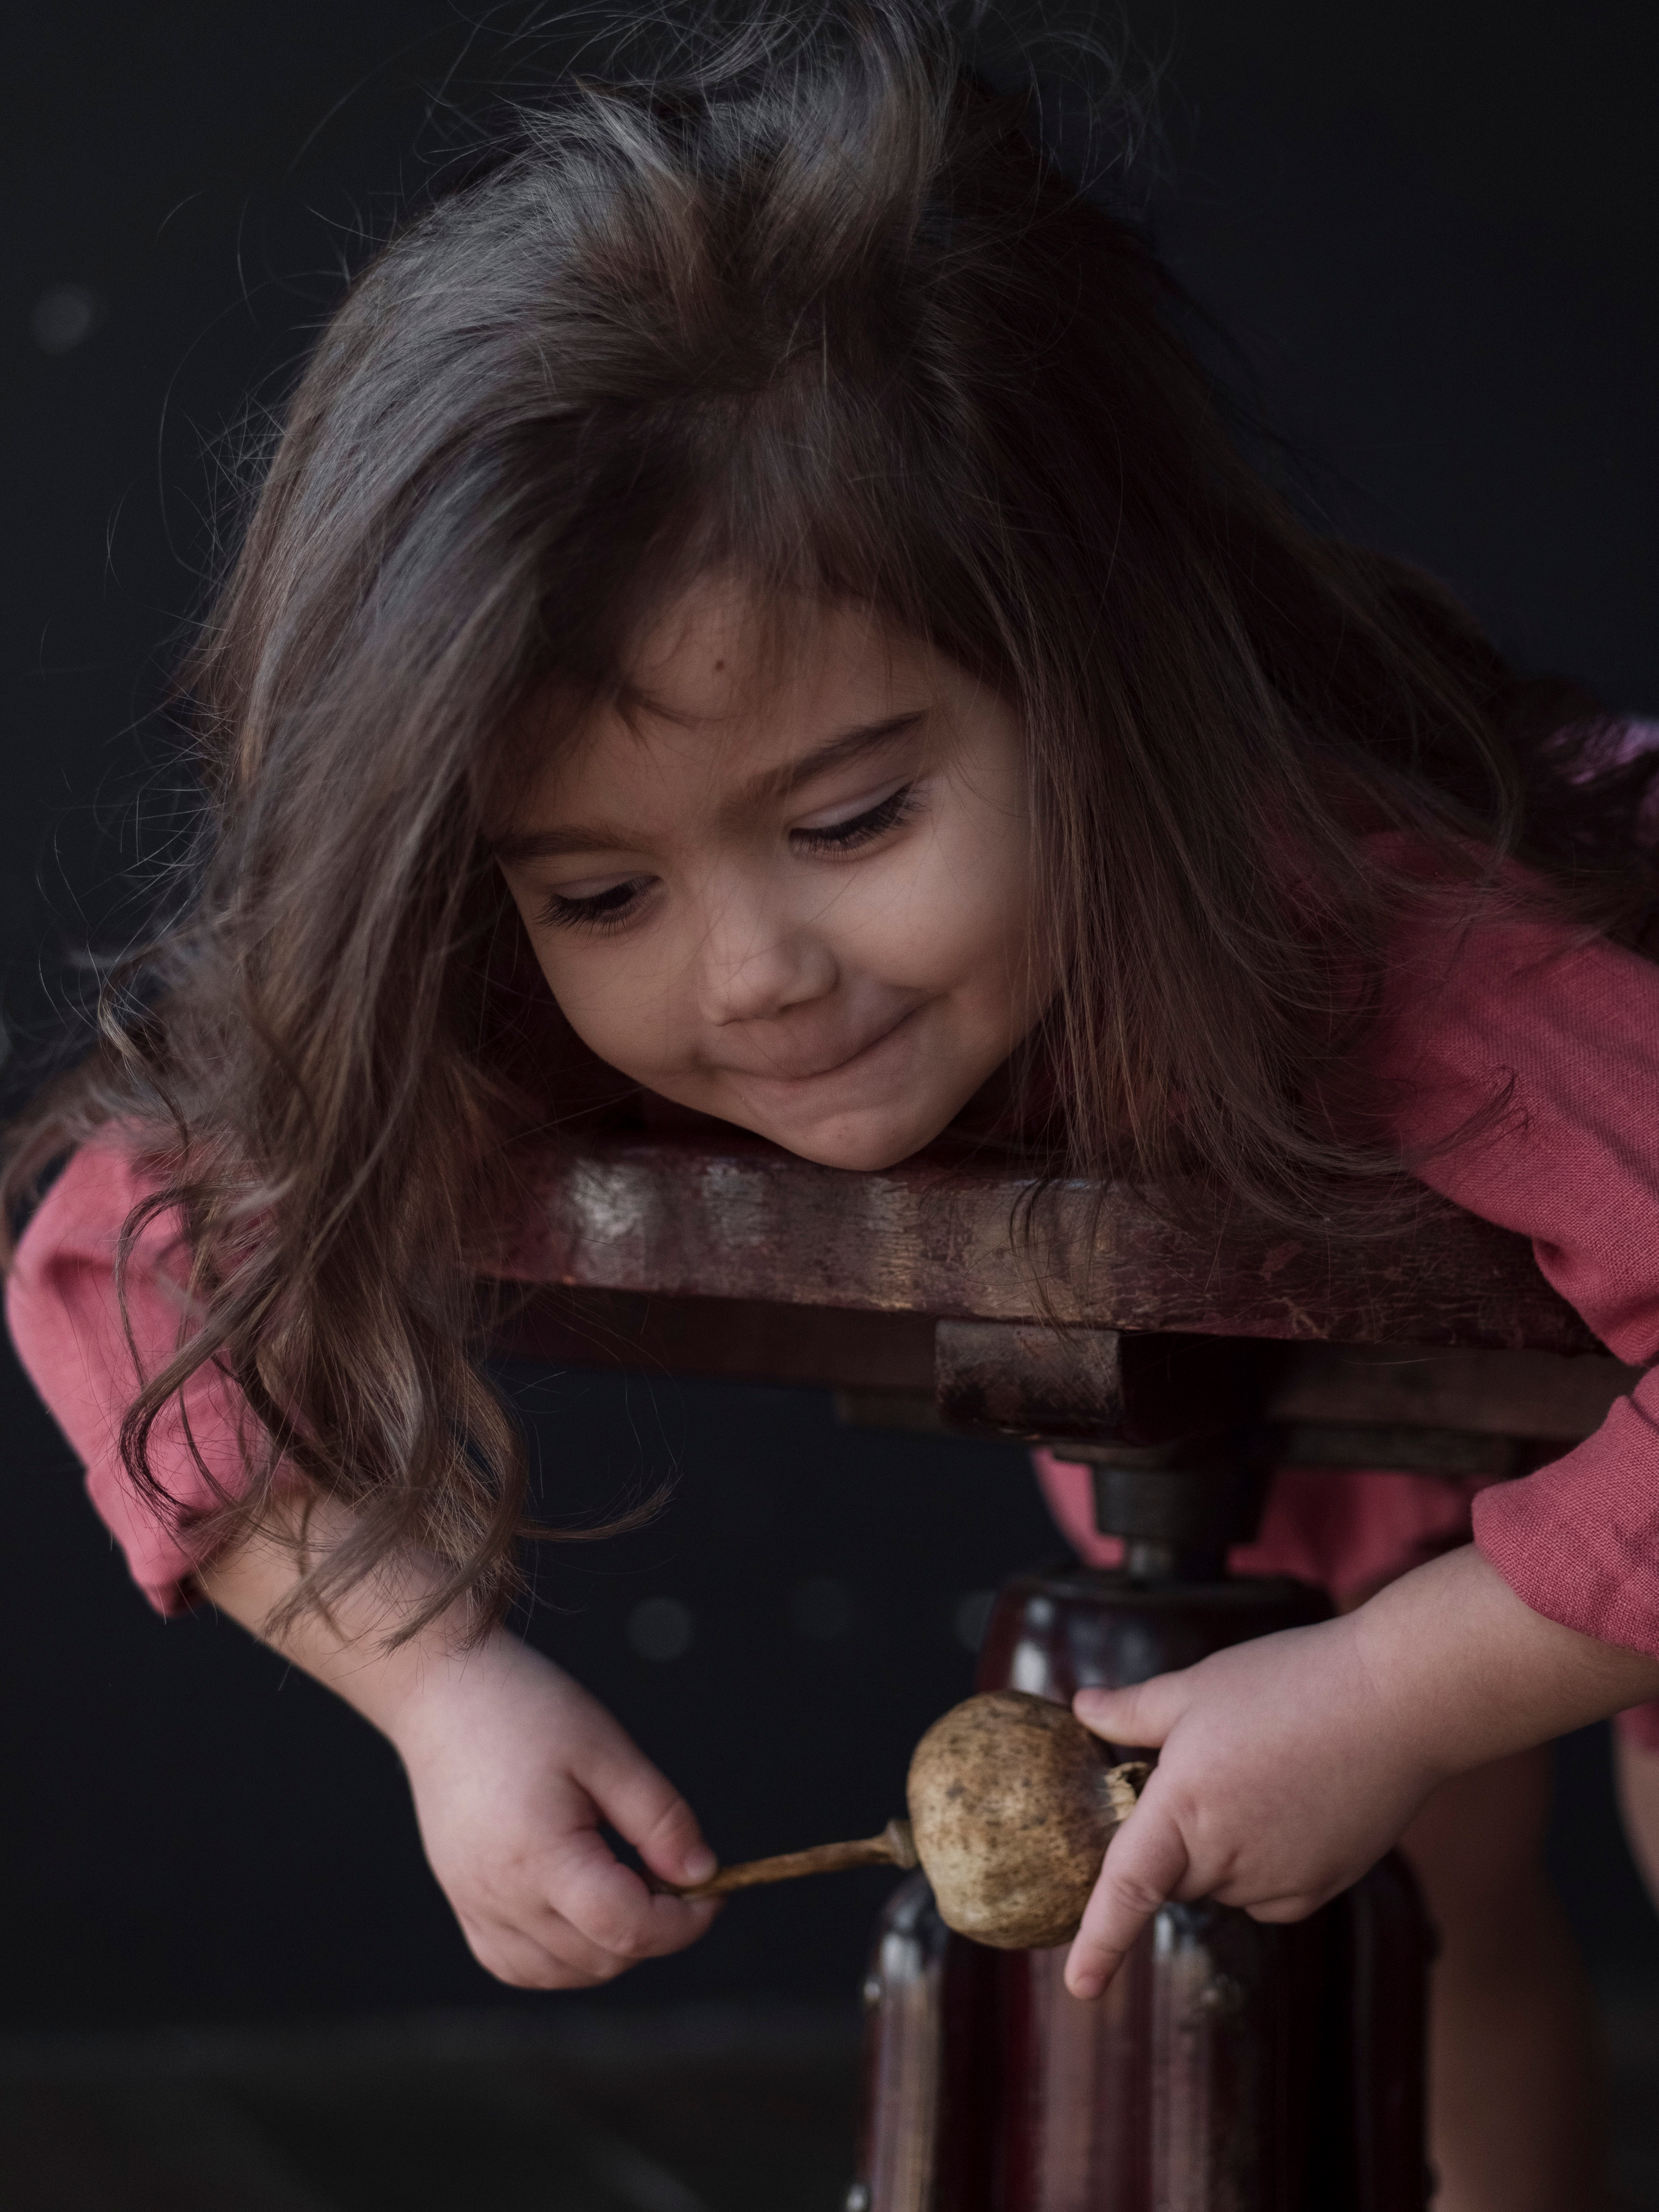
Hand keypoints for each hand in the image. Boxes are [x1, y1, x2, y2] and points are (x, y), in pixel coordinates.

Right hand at [199, 1510, 719, 1989]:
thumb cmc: (525, 1710)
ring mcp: (475, 1907)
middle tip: (669, 1870)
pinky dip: (562, 1955)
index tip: (712, 1890)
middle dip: (654, 1928)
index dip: (684, 1923)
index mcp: (540, 1858)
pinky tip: (581, 1908)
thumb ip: (661, 1820)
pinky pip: (519, 1964)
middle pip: (601, 1958)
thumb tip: (702, 1874)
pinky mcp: (463, 1905)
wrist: (444, 1694)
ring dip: (610, 1945)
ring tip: (625, 1879)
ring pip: (563, 1973)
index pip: (627, 1928)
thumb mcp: (609, 1750)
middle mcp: (501, 1897)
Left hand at [1065, 1611, 1433, 1999]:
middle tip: (1211, 1766)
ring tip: (1264, 1770)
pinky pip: (1270, 1891)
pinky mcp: (1321, 1888)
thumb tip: (1083, 1709)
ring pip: (1226, 1881)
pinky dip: (1267, 1859)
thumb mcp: (1195, 1688)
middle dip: (1176, 1837)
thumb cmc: (1287, 1684)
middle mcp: (1227, 1860)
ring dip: (1226, 1845)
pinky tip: (1296, 1802)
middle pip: (1176, 1874)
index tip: (1078, 1987)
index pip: (1126, 1890)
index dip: (1099, 1942)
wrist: (1394, 1703)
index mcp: (1181, 1810)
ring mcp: (1278, 1882)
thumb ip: (1132, 1711)